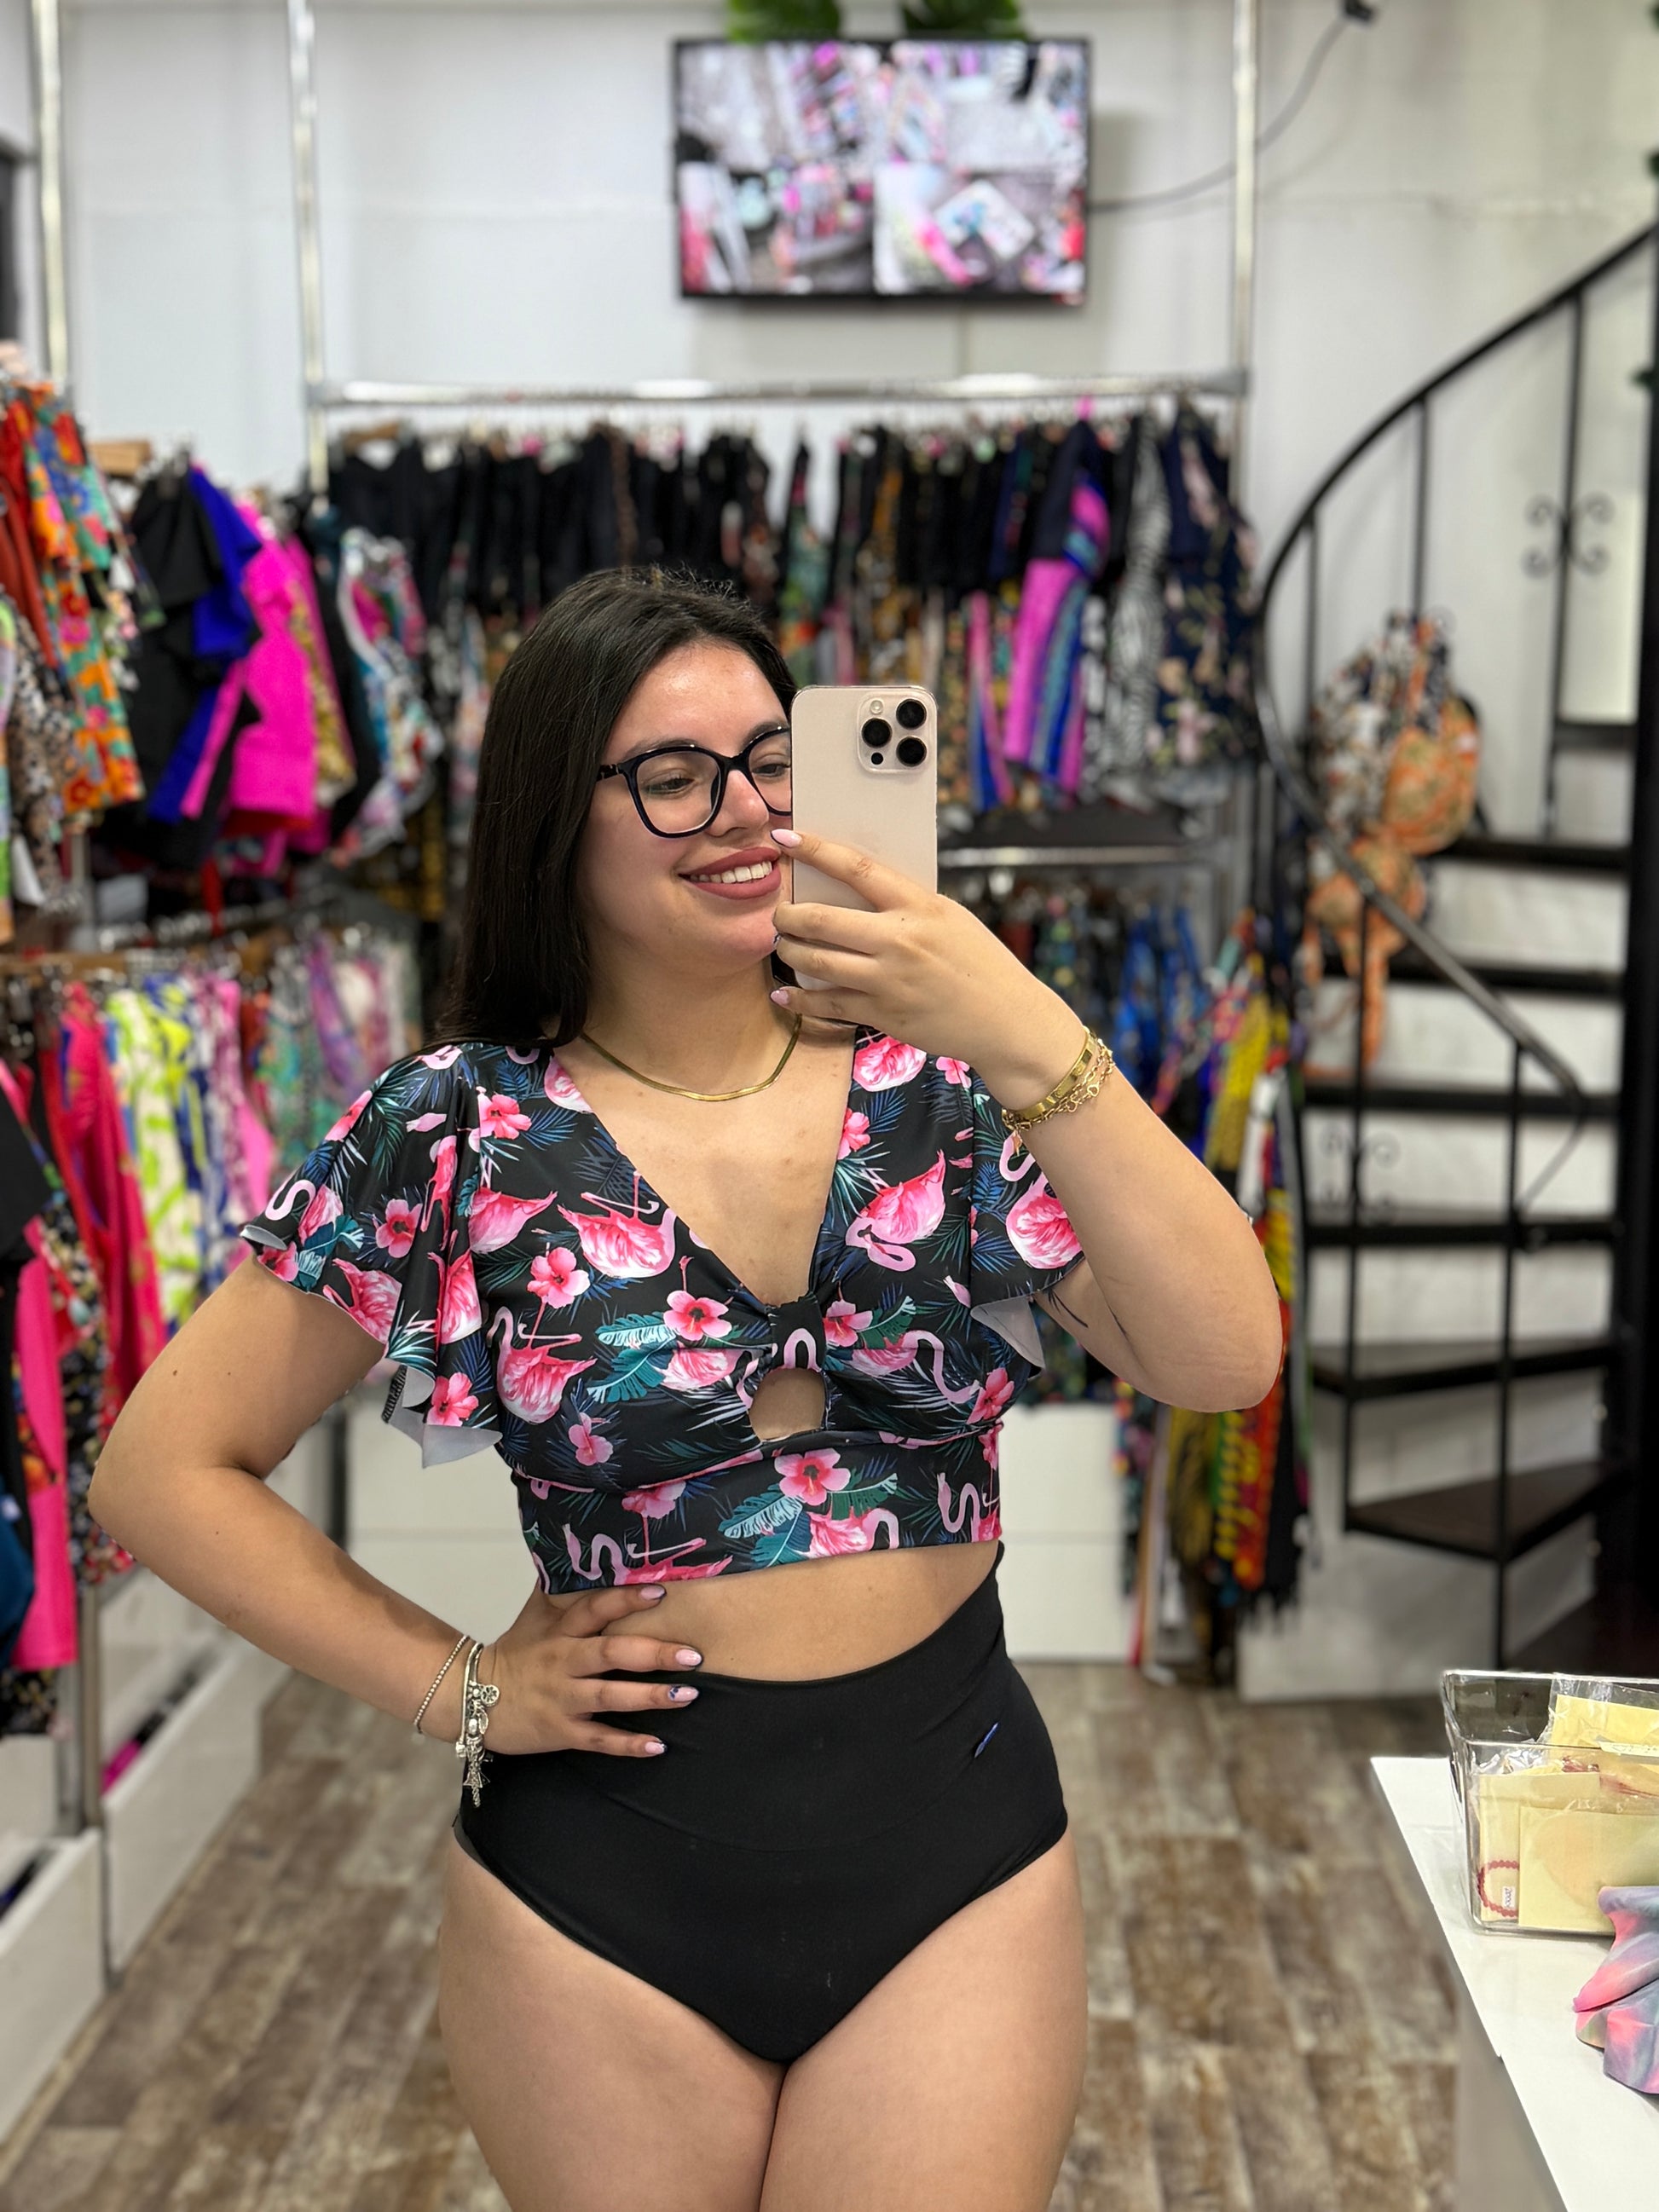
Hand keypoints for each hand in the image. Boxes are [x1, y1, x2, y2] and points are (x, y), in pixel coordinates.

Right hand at [476, 1583, 701, 1757]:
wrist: (470, 1696)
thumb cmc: (514, 1653)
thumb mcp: (534, 1616)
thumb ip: (561, 1587)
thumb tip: (577, 1546)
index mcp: (560, 1630)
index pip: (595, 1609)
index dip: (625, 1600)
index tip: (660, 1592)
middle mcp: (563, 1661)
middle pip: (610, 1653)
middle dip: (653, 1654)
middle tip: (693, 1655)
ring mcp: (562, 1698)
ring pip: (609, 1697)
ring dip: (649, 1697)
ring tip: (687, 1695)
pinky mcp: (560, 1731)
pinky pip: (598, 1739)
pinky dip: (627, 1744)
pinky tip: (657, 1746)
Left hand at [769, 828, 1084, 1102]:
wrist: (1007, 1020)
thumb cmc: (981, 964)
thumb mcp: (950, 918)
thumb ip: (906, 905)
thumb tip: (854, 893)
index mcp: (919, 906)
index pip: (856, 869)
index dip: (816, 850)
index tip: (787, 837)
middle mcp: (899, 941)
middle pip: (821, 919)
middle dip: (787, 914)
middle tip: (779, 913)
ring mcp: (887, 980)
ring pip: (815, 962)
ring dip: (790, 952)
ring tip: (785, 946)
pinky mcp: (882, 1014)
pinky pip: (826, 1005)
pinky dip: (799, 1000)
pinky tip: (785, 995)